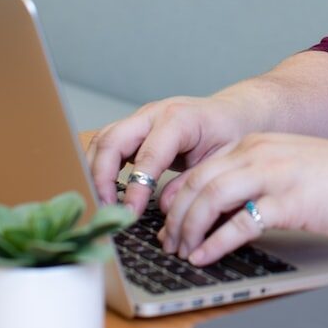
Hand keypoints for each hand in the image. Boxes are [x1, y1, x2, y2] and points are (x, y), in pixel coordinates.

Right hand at [86, 95, 246, 215]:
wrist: (233, 112)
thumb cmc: (230, 132)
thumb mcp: (222, 158)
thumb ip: (194, 181)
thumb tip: (165, 205)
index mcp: (179, 118)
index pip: (147, 155)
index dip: (136, 187)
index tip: (130, 214)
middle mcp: (154, 113)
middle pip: (112, 139)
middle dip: (101, 177)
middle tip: (106, 209)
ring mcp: (141, 118)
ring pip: (103, 139)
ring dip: (94, 171)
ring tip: (101, 204)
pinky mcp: (135, 128)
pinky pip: (107, 143)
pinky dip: (99, 165)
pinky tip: (103, 190)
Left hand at [157, 132, 327, 265]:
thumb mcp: (283, 165)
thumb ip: (251, 177)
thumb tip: (215, 209)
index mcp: (254, 144)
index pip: (199, 168)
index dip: (175, 198)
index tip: (166, 220)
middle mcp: (258, 154)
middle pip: (197, 184)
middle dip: (175, 218)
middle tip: (168, 242)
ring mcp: (272, 176)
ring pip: (210, 200)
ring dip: (189, 230)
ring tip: (183, 251)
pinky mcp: (287, 202)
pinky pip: (239, 224)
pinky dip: (215, 244)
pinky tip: (205, 256)